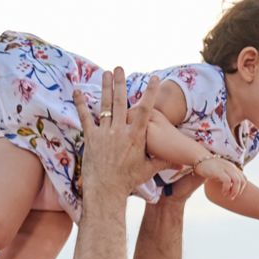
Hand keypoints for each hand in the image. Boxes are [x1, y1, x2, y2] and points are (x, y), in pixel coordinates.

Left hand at [72, 69, 158, 202]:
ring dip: (105, 88)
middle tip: (119, 68)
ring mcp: (104, 133)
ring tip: (106, 73)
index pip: (146, 110)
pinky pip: (85, 117)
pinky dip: (81, 104)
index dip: (150, 93)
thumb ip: (163, 162)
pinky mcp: (91, 138)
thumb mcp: (148, 170)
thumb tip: (180, 162)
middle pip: (121, 101)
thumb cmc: (128, 181)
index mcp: (136, 136)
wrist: (106, 190)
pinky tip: (78, 91)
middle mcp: (120, 131)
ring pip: (105, 105)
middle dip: (120, 83)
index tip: (154, 79)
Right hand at [193, 156, 246, 200]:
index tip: (234, 193)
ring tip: (228, 196)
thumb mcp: (221, 171)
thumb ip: (227, 177)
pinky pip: (227, 181)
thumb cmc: (209, 167)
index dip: (241, 188)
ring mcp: (225, 168)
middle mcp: (231, 167)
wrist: (199, 159)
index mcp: (233, 167)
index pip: (243, 178)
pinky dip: (227, 189)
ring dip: (234, 191)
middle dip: (238, 191)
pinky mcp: (219, 171)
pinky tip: (223, 192)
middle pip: (242, 181)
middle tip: (231, 197)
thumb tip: (230, 187)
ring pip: (237, 181)